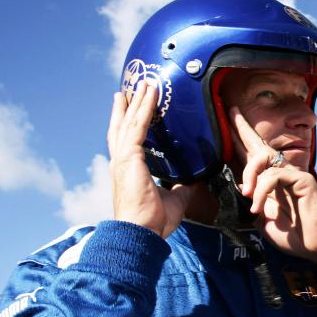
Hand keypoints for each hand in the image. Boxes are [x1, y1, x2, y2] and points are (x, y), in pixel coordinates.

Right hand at [108, 82, 197, 237]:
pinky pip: (137, 126)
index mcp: (129, 170)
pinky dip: (143, 108)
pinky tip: (150, 94)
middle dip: (129, 106)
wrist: (142, 232)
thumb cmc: (154, 221)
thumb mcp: (174, 198)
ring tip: (143, 84)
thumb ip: (182, 186)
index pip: (128, 140)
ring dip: (137, 101)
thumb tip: (194, 178)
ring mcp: (123, 158)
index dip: (129, 123)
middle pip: (123, 126)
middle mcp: (122, 161)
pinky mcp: (128, 157)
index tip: (130, 108)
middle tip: (132, 88)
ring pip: (130, 121)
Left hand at [231, 106, 316, 265]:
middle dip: (244, 129)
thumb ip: (253, 203)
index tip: (230, 120)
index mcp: (271, 184)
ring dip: (250, 174)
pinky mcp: (302, 179)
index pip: (254, 157)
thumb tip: (239, 187)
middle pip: (260, 146)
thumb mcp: (264, 221)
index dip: (242, 140)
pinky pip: (274, 175)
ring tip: (247, 195)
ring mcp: (293, 175)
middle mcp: (282, 174)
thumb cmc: (295, 236)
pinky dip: (262, 190)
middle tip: (231, 112)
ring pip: (264, 159)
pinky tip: (259, 208)